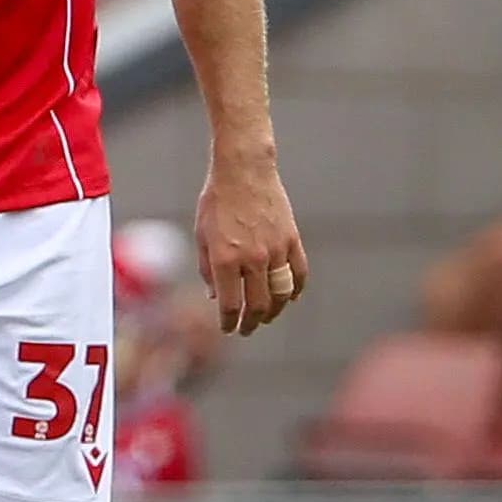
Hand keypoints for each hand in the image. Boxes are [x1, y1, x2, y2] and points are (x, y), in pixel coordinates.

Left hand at [198, 149, 307, 337]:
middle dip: (252, 323)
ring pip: (281, 294)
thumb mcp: (202, 236)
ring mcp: (275, 250)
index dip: (229, 322)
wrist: (244, 172)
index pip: (230, 305)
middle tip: (247, 329)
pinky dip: (296, 289)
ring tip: (266, 318)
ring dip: (274, 312)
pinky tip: (289, 298)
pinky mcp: (292, 240)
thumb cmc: (216, 202)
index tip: (228, 329)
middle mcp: (252, 259)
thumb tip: (215, 296)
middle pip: (258, 305)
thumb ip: (207, 269)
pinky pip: (299, 273)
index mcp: (225, 259)